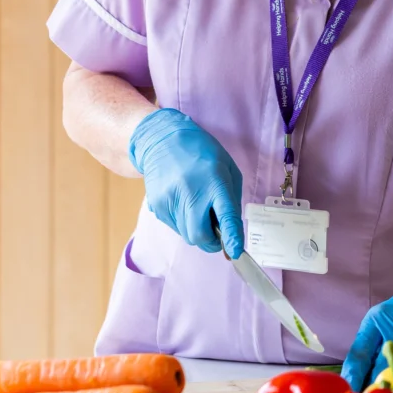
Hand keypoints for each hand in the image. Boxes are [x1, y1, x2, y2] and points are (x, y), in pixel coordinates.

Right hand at [128, 108, 243, 257]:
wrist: (162, 140)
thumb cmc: (202, 154)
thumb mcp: (228, 169)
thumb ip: (231, 201)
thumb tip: (230, 233)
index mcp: (214, 181)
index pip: (225, 215)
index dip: (231, 236)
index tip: (235, 252)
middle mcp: (191, 193)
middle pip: (200, 236)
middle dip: (211, 241)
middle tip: (216, 232)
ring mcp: (170, 201)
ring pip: (187, 236)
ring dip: (197, 230)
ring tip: (197, 206)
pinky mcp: (157, 206)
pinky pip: (175, 227)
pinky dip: (184, 222)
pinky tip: (183, 201)